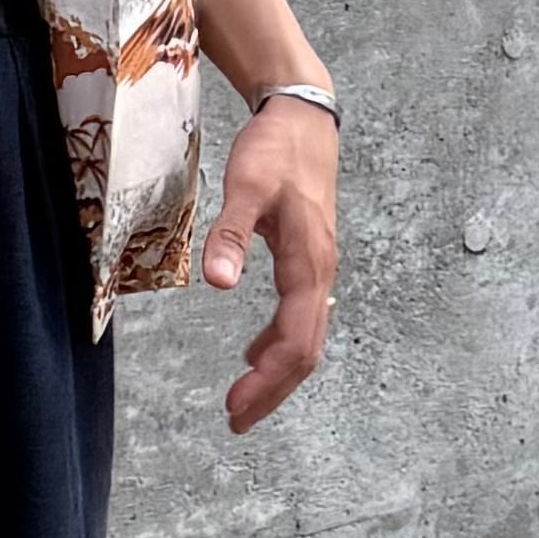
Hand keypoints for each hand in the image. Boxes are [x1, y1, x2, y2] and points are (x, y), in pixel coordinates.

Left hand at [200, 97, 337, 434]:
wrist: (305, 116)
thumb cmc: (277, 148)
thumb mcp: (247, 184)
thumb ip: (231, 232)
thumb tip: (218, 283)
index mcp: (309, 263)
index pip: (294, 341)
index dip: (267, 381)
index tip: (234, 407)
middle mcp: (320, 273)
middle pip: (305, 352)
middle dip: (273, 391)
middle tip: (236, 421)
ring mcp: (317, 269)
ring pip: (305, 338)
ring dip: (276, 373)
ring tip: (242, 402)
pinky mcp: (307, 261)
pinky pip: (299, 317)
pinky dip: (279, 344)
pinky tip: (254, 354)